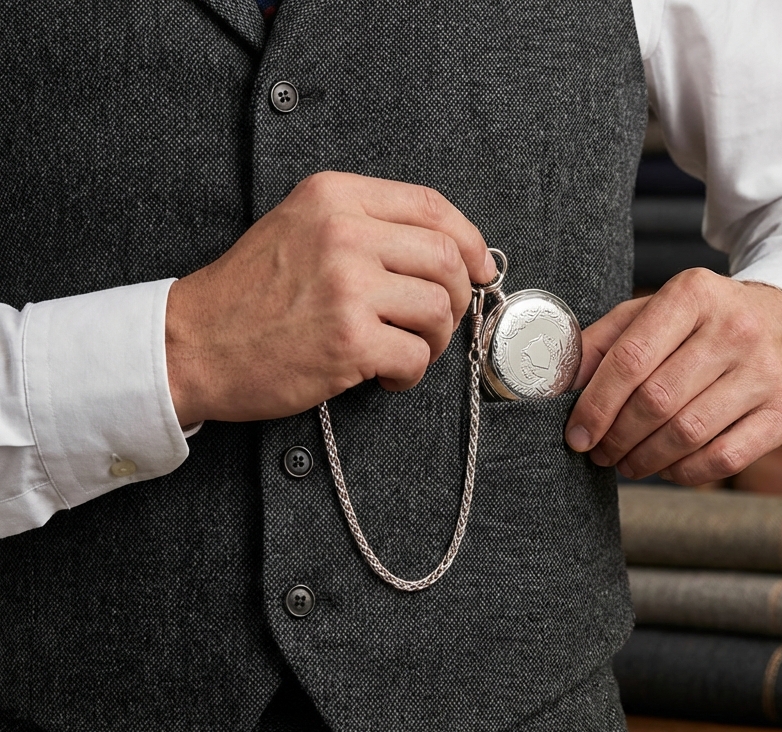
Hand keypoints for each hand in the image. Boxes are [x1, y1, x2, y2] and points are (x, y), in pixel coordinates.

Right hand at [165, 171, 494, 425]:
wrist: (190, 344)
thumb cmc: (252, 292)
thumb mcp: (303, 227)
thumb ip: (369, 225)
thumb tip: (457, 250)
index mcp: (334, 196)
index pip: (430, 205)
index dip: (469, 240)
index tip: (480, 267)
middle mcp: (343, 234)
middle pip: (446, 259)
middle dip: (456, 297)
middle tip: (435, 322)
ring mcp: (347, 288)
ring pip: (439, 310)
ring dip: (433, 341)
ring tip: (402, 350)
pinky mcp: (348, 342)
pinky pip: (415, 357)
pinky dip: (409, 374)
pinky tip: (382, 375)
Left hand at [564, 269, 781, 484]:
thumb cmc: (711, 323)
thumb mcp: (659, 311)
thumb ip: (607, 340)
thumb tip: (559, 382)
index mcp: (695, 293)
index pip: (631, 358)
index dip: (596, 404)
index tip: (577, 434)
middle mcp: (736, 328)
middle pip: (656, 401)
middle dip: (617, 437)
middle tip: (600, 452)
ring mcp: (766, 372)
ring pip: (688, 433)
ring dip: (646, 459)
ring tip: (628, 463)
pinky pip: (723, 458)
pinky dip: (685, 472)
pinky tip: (668, 467)